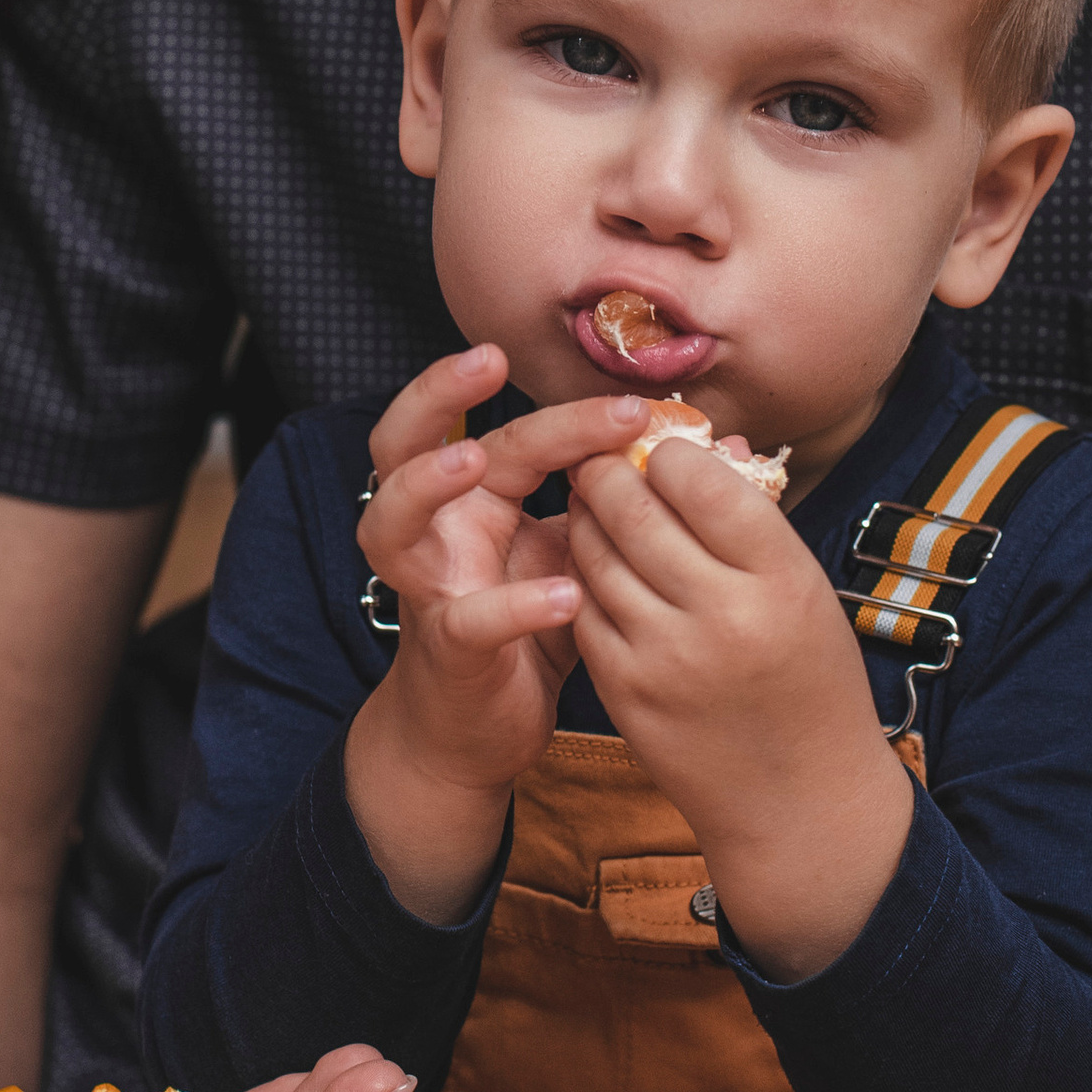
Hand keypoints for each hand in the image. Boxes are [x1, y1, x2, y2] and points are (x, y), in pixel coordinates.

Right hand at [344, 343, 649, 921]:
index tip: (631, 400)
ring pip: (390, 519)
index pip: (507, 435)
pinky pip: (466, 619)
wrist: (475, 733)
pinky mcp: (445, 648)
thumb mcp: (570, 558)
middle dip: (437, 395)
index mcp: (475, 504)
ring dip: (427, 482)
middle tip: (488, 359)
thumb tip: (701, 457)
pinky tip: (562, 595)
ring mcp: (428, 586)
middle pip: (407, 445)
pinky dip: (512, 604)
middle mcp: (438, 532)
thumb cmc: (527, 633)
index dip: (562, 414)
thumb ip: (607, 511)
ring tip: (476, 459)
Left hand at [566, 430, 911, 980]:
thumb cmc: (811, 680)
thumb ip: (752, 522)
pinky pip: (584, 609)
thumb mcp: (806, 592)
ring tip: (592, 502)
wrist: (800, 801)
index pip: (701, 482)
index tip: (664, 452)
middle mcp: (720, 617)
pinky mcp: (623, 692)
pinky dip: (583, 578)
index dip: (671, 455)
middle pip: (634, 511)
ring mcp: (664, 658)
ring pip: (595, 555)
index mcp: (779, 581)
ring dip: (585, 518)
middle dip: (608, 473)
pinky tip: (596, 566)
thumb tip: (707, 443)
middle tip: (601, 458)